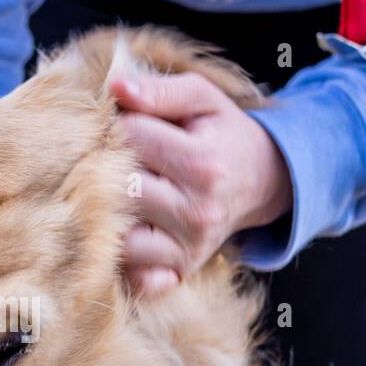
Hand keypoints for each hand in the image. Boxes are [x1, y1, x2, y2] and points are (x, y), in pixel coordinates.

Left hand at [109, 69, 293, 295]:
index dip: (116, 125)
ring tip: (114, 193)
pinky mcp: (179, 271)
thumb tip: (115, 87)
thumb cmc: (221, 134)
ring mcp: (188, 246)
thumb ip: (159, 91)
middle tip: (110, 160)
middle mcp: (196, 210)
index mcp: (202, 163)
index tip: (123, 127)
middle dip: (105, 168)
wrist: (260, 181)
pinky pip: (135, 277)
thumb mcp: (202, 99)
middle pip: (118, 187)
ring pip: (117, 233)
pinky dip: (123, 262)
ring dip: (106, 214)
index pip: (129, 138)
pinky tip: (123, 235)